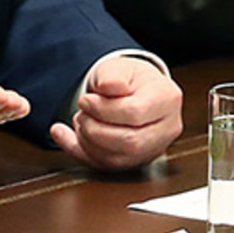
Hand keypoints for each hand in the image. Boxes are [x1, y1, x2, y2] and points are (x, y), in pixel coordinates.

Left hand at [50, 55, 183, 170]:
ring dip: (88, 142)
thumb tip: (108, 87)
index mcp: (167, 99)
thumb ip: (113, 75)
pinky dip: (81, 152)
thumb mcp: (119, 66)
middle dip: (95, 129)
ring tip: (81, 121)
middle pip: (130, 142)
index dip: (104, 109)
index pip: (136, 113)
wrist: (136, 90)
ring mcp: (154, 148)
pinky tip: (66, 136)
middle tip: (82, 113)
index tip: (85, 100)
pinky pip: (106, 166)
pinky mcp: (136, 162)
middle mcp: (167, 128)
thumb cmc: (130, 78)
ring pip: (118, 159)